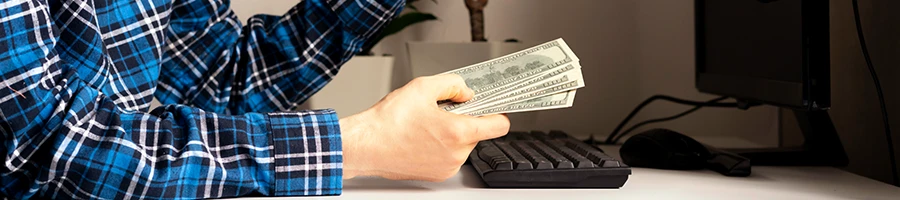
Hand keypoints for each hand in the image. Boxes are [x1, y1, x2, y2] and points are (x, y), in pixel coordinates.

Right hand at [340, 74, 509, 181]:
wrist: (365, 145)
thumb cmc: (388, 121)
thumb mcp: (423, 87)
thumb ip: (453, 84)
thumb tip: (466, 91)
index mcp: (458, 133)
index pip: (499, 125)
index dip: (496, 111)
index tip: (492, 106)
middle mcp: (456, 154)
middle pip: (477, 133)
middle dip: (464, 120)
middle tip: (442, 110)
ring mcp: (447, 167)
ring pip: (462, 145)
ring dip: (452, 133)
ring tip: (426, 124)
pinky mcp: (436, 175)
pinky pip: (449, 156)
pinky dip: (441, 146)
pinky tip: (421, 137)